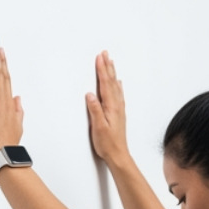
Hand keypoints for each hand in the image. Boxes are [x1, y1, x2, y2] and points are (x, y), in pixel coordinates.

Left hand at [0, 38, 23, 162]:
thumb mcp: (17, 126)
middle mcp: (4, 102)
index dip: (4, 65)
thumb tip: (18, 99)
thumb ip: (18, 111)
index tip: (1, 52)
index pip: (7, 80)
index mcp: (10, 105)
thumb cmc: (8, 144)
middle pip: (1, 75)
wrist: (4, 156)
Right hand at [85, 50, 129, 164]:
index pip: (105, 84)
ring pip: (115, 86)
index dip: (102, 70)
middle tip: (105, 54)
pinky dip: (117, 86)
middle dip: (107, 66)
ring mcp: (119, 109)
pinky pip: (118, 94)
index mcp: (111, 107)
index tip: (99, 58)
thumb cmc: (108, 144)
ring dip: (112, 73)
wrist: (118, 155)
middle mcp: (117, 106)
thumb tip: (90, 95)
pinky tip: (118, 83)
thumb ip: (95, 110)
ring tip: (111, 62)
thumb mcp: (98, 127)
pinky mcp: (118, 114)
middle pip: (111, 82)